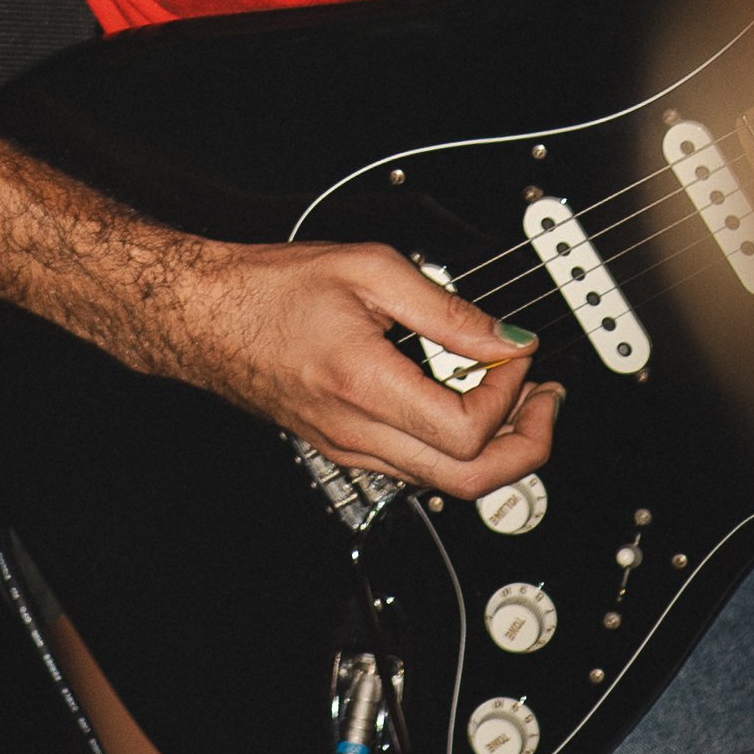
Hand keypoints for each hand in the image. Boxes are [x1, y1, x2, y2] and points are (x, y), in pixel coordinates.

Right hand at [148, 236, 563, 498]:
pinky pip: (418, 468)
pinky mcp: (346, 449)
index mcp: (364, 386)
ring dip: (498, 448)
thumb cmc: (270, 289)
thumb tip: (503, 338)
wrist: (206, 318)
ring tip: (519, 396)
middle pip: (469, 482)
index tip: (517, 351)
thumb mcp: (367, 270)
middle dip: (528, 446)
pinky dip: (459, 445)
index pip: (466, 430)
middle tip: (547, 399)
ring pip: (446, 484)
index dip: (510, 393)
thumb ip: (443, 307)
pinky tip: (467, 400)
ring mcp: (352, 449)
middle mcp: (358, 433)